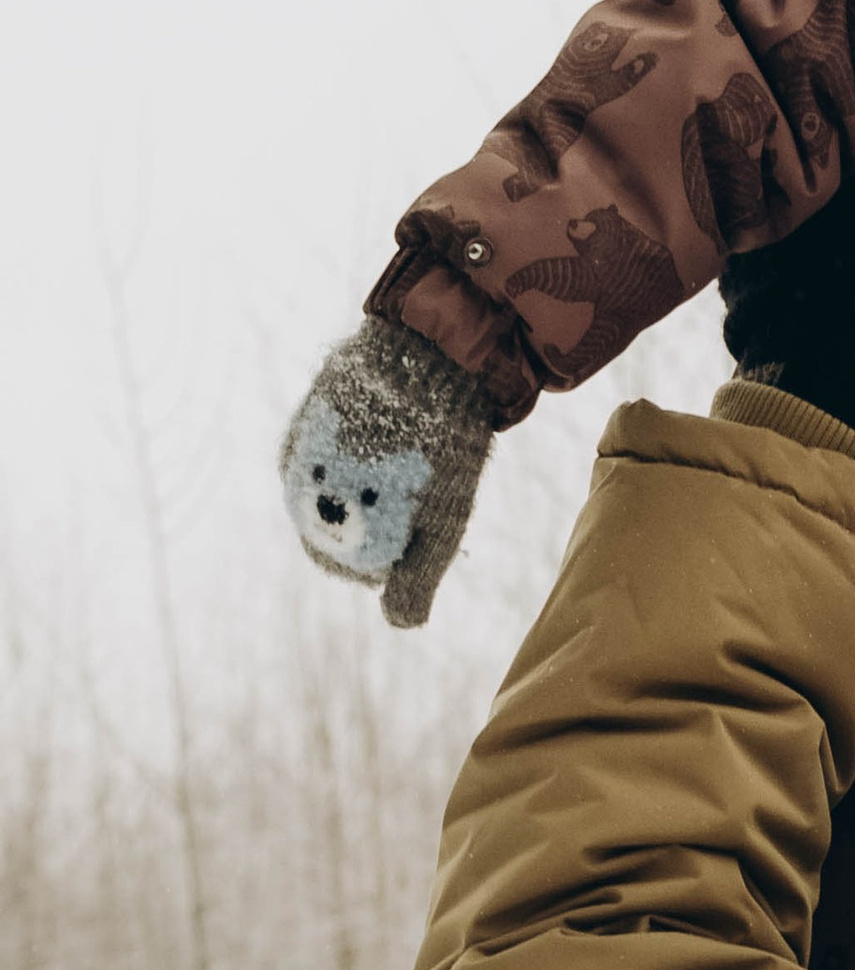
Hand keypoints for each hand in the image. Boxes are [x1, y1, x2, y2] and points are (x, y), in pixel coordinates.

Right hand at [278, 322, 496, 628]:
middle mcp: (297, 457)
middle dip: (373, 526)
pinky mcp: (334, 390)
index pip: (326, 552)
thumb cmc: (440, 442)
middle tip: (422, 518)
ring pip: (340, 477)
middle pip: (332, 516)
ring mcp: (312, 421)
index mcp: (304, 492)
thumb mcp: (438, 522)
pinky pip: (350, 437)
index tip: (409, 560)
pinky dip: (377, 451)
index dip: (369, 567)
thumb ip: (416, 576)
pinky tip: (415, 447)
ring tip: (423, 478)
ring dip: (374, 488)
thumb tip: (402, 623)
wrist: (442, 346)